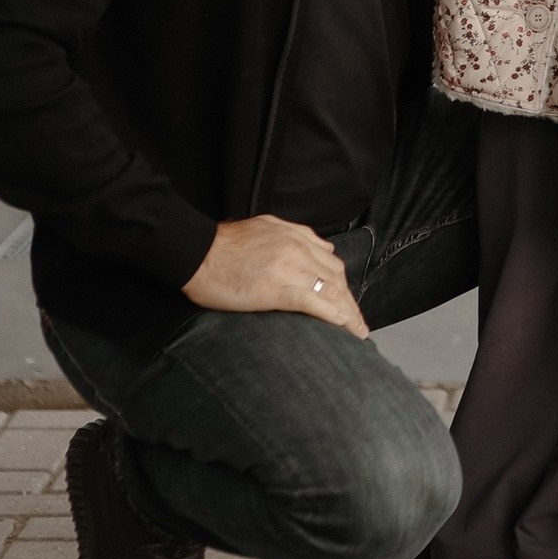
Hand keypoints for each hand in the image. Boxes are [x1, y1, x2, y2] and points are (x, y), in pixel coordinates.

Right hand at [183, 215, 367, 335]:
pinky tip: (343, 325)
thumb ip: (297, 235)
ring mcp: (289, 268)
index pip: (331, 263)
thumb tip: (321, 246)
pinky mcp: (276, 287)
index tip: (351, 304)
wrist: (197, 252)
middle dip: (351, 303)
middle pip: (336, 278)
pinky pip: (313, 302)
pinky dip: (332, 314)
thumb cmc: (224, 244)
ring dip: (348, 313)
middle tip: (360, 324)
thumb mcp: (267, 226)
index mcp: (296, 237)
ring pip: (330, 290)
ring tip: (357, 332)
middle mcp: (298, 250)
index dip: (344, 286)